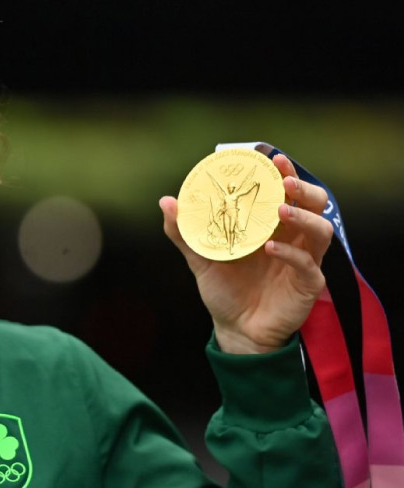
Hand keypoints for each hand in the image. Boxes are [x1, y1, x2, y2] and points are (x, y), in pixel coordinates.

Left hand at [159, 154, 333, 353]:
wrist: (235, 330)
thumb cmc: (224, 290)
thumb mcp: (200, 259)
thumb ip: (185, 233)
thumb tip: (166, 202)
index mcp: (271, 226)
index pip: (284, 192)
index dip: (282, 173)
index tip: (269, 157)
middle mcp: (292, 238)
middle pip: (314, 203)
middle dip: (302, 186)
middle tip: (283, 179)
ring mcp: (304, 259)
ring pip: (322, 229)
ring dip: (303, 215)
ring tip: (280, 210)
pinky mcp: (308, 284)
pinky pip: (308, 264)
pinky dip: (291, 253)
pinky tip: (269, 248)